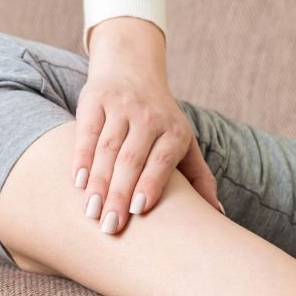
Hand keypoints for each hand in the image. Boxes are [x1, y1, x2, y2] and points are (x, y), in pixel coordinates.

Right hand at [74, 16, 223, 233]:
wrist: (133, 69)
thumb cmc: (162, 121)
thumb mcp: (185, 144)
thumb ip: (200, 178)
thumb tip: (218, 213)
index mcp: (175, 131)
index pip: (162, 160)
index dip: (150, 183)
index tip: (139, 211)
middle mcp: (149, 117)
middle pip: (132, 159)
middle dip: (120, 194)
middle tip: (109, 226)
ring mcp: (121, 107)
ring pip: (107, 149)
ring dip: (98, 182)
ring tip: (90, 212)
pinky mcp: (95, 100)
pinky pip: (87, 132)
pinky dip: (81, 157)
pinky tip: (77, 181)